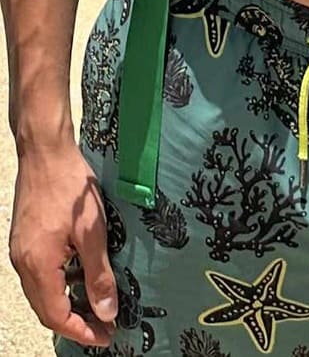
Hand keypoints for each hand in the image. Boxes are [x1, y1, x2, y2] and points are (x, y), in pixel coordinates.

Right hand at [9, 144, 118, 347]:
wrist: (45, 152)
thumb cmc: (70, 187)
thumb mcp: (92, 231)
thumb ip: (98, 275)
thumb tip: (107, 312)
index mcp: (37, 266)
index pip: (56, 316)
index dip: (81, 331)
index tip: (105, 337)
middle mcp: (23, 264)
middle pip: (46, 309)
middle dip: (74, 322)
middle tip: (104, 326)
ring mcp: (21, 252)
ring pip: (42, 292)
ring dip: (67, 303)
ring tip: (96, 304)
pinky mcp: (25, 240)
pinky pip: (40, 274)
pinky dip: (60, 283)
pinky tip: (80, 275)